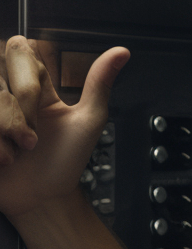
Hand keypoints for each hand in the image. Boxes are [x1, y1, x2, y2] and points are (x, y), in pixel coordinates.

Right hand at [0, 37, 128, 220]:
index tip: (39, 103)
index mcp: (33, 83)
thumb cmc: (65, 161)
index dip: (28, 77)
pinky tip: (3, 157)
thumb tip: (122, 52)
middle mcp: (6, 92)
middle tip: (32, 138)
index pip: (20, 50)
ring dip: (6, 129)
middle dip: (19, 109)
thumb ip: (99, 83)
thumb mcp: (88, 120)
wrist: (42, 198)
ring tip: (19, 150)